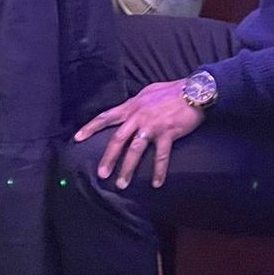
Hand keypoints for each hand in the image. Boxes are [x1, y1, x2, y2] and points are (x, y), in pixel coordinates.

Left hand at [75, 80, 203, 189]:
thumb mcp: (148, 92)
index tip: (77, 138)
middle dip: (108, 158)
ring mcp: (152, 125)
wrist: (195, 90)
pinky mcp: (168, 133)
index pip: (106, 117)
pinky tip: (156, 183)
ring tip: (121, 184)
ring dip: (127, 169)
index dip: (90, 128)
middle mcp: (138, 116)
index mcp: (132, 106)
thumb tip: (129, 109)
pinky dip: (158, 171)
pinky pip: (161, 155)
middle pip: (117, 139)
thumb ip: (136, 103)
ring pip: (135, 150)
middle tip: (101, 174)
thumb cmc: (173, 90)